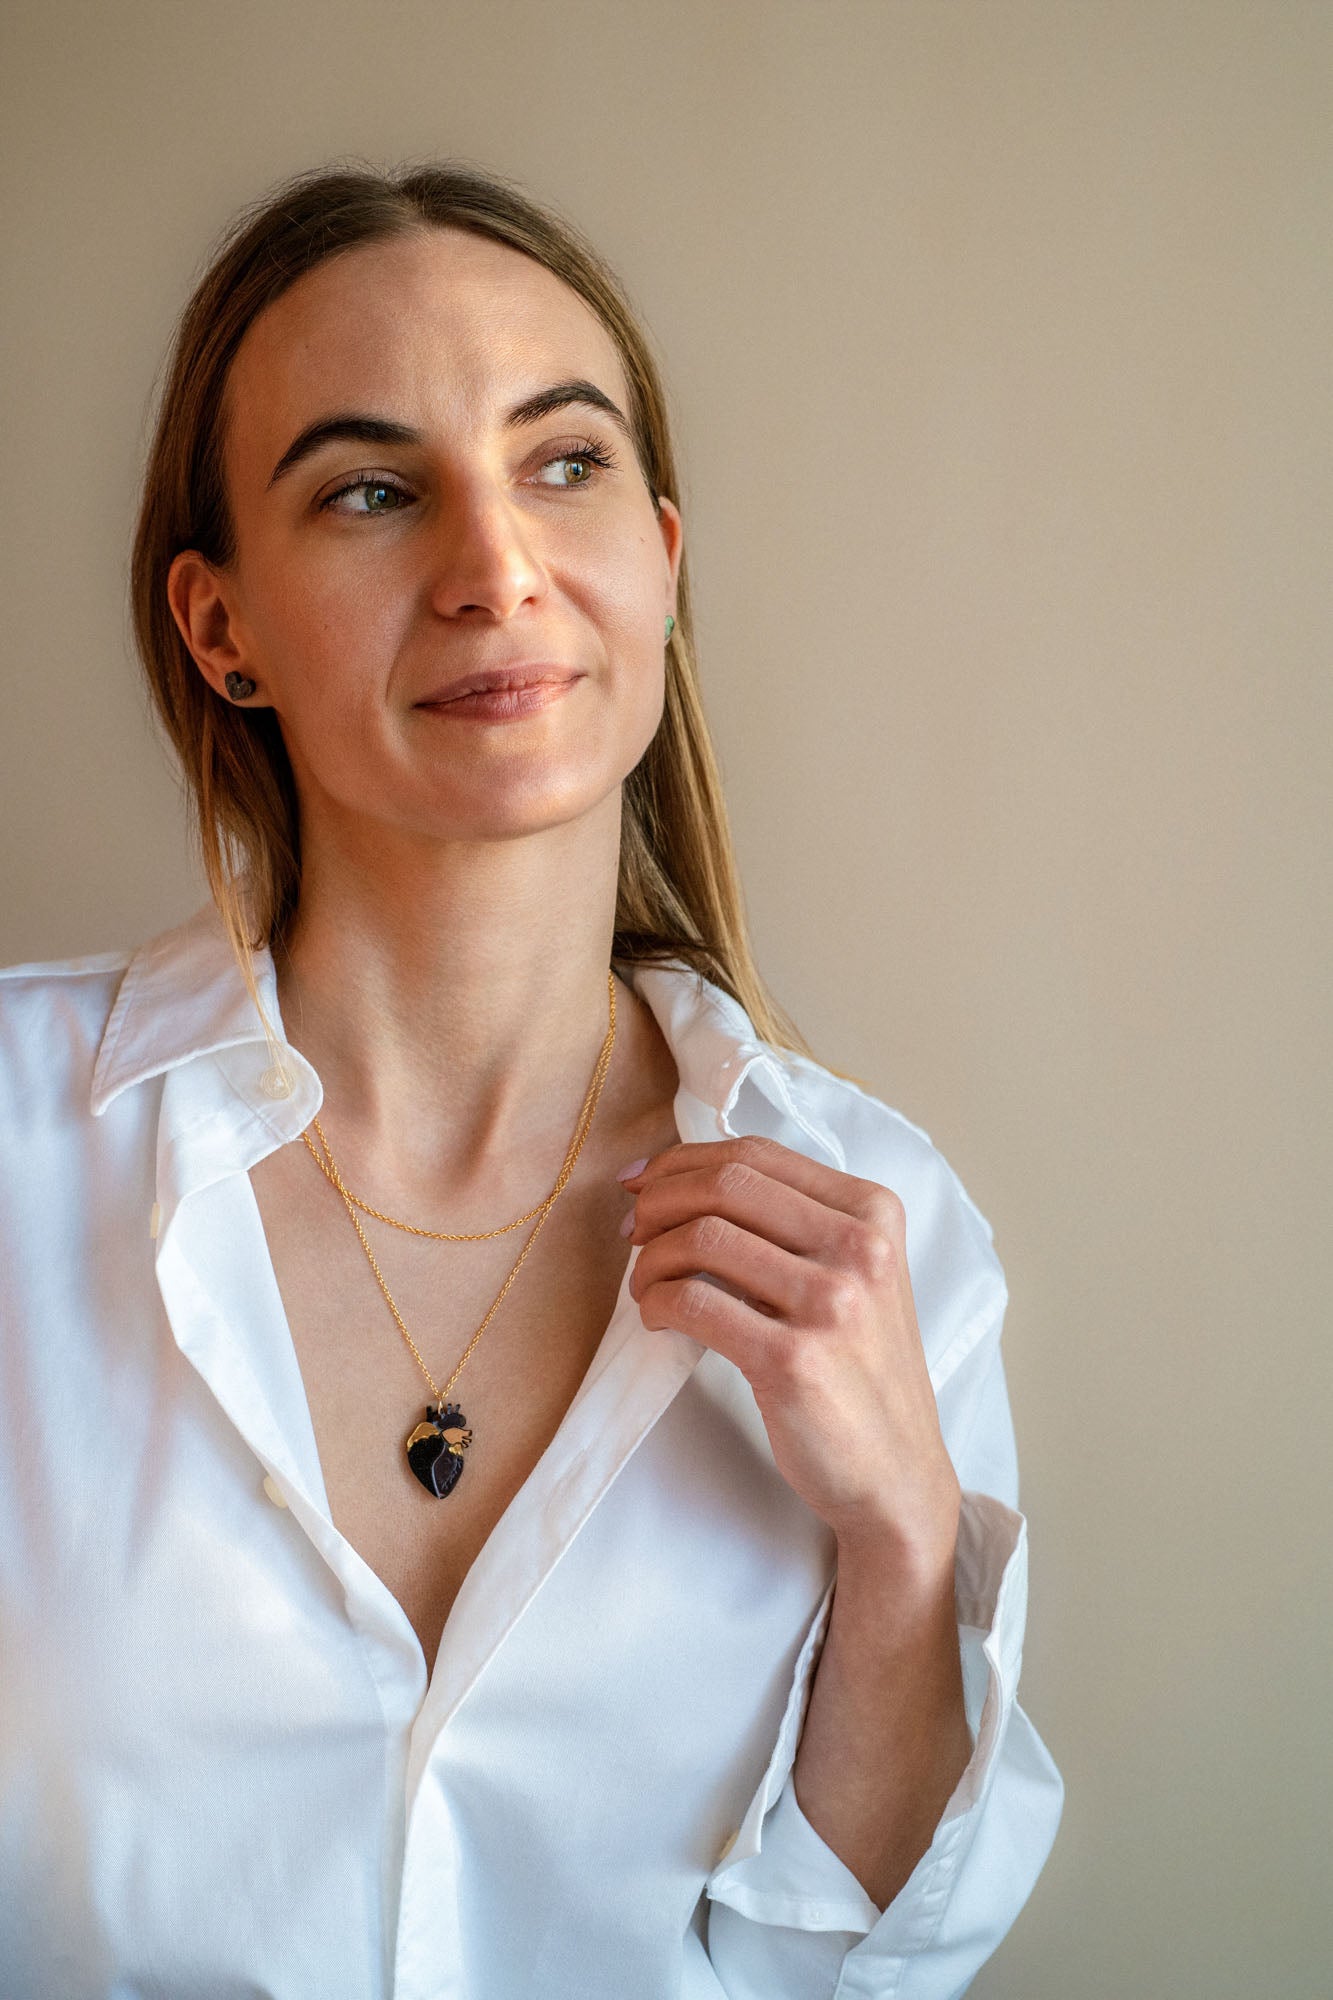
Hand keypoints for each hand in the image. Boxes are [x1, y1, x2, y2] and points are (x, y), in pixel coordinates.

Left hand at [621, 1137, 960, 1571]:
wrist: (897, 1471)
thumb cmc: (861, 1370)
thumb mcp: (856, 1275)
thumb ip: (796, 1223)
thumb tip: (688, 1181)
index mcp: (874, 1211)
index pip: (758, 1155)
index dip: (684, 1161)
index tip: (641, 1181)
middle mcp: (860, 1247)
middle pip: (727, 1185)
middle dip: (659, 1200)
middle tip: (631, 1230)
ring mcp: (831, 1302)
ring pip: (703, 1238)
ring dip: (652, 1257)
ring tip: (644, 1285)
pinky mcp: (793, 1359)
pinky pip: (694, 1301)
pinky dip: (657, 1302)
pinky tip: (657, 1318)